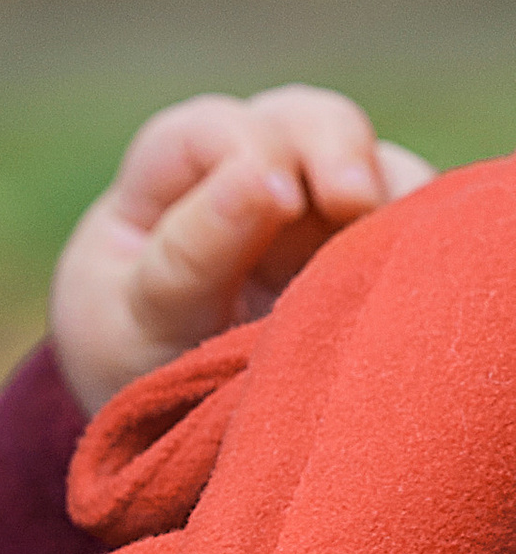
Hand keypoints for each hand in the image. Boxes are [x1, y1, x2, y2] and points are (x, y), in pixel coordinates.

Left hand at [51, 84, 432, 413]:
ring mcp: (313, 209)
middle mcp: (245, 177)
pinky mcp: (366, 246)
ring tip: (389, 250)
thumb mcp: (137, 321)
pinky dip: (416, 235)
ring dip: (386, 193)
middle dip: (333, 148)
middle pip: (300, 121)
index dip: (245, 151)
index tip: (276, 201)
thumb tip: (261, 181)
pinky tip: (408, 274)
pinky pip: (410, 219)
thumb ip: (188, 255)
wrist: (174, 432)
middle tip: (353, 200)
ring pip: (369, 162)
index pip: (206, 133)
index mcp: (164, 185)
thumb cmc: (138, 366)